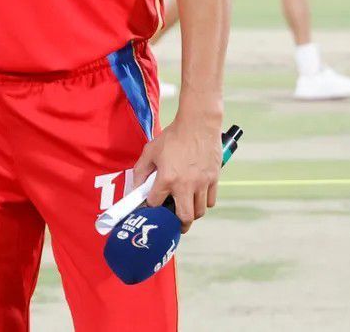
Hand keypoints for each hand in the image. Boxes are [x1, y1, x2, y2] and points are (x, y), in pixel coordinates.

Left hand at [133, 117, 221, 233]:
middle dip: (178, 224)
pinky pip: (210, 201)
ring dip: (192, 213)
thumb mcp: (151, 151)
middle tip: (174, 223)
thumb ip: (141, 170)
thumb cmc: (174, 136)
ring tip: (185, 209)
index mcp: (167, 178)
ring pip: (199, 211)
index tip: (151, 206)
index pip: (156, 203)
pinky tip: (197, 197)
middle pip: (184, 217)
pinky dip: (204, 202)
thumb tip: (135, 187)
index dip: (152, 206)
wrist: (198, 124)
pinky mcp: (214, 179)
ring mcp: (202, 183)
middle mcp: (186, 184)